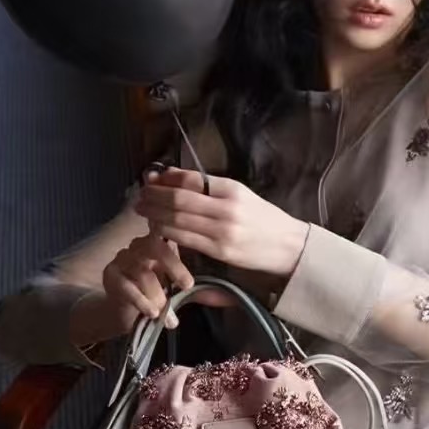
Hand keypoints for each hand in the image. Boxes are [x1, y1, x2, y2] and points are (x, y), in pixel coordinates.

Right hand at [101, 230, 193, 328]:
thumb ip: (195, 289)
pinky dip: (141, 301)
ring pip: (142, 271)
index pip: (170, 234)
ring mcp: (122, 258)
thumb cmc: (154, 296)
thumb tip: (223, 295)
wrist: (124, 313)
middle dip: (174, 266)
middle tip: (188, 285)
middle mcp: (139, 246)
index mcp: (158, 243)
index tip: (199, 262)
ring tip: (168, 316)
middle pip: (155, 246)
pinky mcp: (110, 274)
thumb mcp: (176, 290)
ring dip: (158, 295)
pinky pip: (126, 286)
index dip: (183, 241)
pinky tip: (153, 313)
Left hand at [135, 168, 308, 277]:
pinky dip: (167, 232)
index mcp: (232, 189)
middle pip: (180, 199)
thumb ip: (210, 188)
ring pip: (178, 220)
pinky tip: (157, 227)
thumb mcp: (241, 195)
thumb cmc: (263, 220)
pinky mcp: (220, 251)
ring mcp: (222, 231)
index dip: (167, 179)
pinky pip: (186, 239)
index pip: (191, 179)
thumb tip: (174, 177)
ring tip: (142, 210)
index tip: (152, 179)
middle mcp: (226, 208)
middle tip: (139, 195)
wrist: (289, 246)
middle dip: (155, 196)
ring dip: (155, 214)